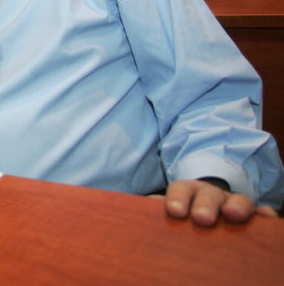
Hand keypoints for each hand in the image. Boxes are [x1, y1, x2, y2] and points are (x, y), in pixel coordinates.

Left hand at [161, 179, 278, 225]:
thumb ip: (153, 208)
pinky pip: (256, 210)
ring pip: (235, 200)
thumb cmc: (182, 208)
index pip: (180, 190)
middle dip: (205, 205)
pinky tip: (266, 216)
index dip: (177, 199)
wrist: (204, 198)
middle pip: (207, 195)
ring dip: (235, 206)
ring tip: (232, 214)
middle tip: (202, 218)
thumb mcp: (169, 206)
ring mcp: (230, 201)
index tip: (175, 211)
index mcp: (186, 190)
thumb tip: (143, 207)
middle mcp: (209, 193)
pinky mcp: (248, 211)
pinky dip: (262, 213)